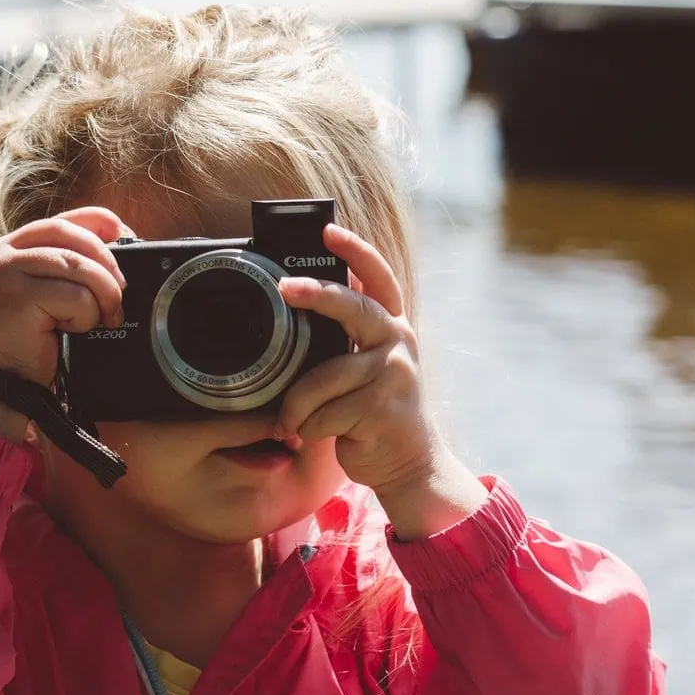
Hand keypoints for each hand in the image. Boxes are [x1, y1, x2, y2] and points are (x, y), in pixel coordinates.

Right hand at [0, 207, 128, 440]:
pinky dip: (85, 316)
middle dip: (107, 264)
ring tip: (99, 319)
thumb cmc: (26, 343)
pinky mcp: (16, 298)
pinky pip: (75, 296)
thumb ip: (66, 269)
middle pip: (73, 237)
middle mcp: (2, 253)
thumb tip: (117, 251)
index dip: (99, 223)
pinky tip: (70, 330)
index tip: (125, 236)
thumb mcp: (45, 295)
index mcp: (10, 247)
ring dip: (101, 295)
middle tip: (120, 293)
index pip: (62, 220)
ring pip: (78, 266)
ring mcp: (5, 273)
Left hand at [276, 224, 487, 538]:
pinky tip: (317, 435)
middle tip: (285, 288)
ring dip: (297, 406)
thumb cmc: (373, 412)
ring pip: (322, 378)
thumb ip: (347, 340)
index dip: (355, 252)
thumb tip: (302, 307)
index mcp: (391, 327)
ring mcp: (393, 373)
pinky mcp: (383, 408)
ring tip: (293, 422)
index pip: (378, 279)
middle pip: (352, 308)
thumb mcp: (368, 367)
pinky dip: (309, 428)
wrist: (408, 462)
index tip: (328, 231)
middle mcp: (397, 342)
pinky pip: (324, 412)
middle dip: (316, 295)